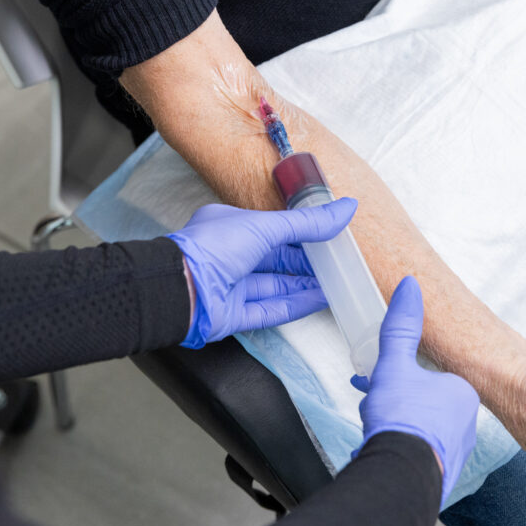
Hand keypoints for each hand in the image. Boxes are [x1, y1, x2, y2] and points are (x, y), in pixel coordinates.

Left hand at [167, 198, 355, 347]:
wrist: (179, 289)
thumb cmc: (212, 248)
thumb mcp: (265, 226)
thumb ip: (307, 223)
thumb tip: (346, 209)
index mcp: (229, 228)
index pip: (271, 229)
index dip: (300, 233)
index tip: (328, 234)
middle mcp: (228, 257)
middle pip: (275, 260)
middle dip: (306, 262)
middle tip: (337, 262)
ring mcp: (230, 288)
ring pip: (275, 286)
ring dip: (304, 285)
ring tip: (336, 283)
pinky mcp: (231, 316)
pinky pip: (269, 310)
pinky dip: (294, 305)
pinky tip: (318, 301)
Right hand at [351, 277, 479, 500]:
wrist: (399, 475)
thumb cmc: (401, 420)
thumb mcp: (394, 364)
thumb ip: (401, 326)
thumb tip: (410, 287)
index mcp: (461, 393)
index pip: (427, 376)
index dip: (400, 376)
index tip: (380, 381)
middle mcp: (466, 423)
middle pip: (421, 403)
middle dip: (393, 403)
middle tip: (373, 407)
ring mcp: (455, 453)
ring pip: (418, 429)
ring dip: (394, 427)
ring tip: (374, 431)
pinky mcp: (441, 476)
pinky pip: (416, 455)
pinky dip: (398, 450)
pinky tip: (380, 450)